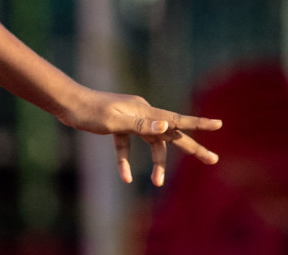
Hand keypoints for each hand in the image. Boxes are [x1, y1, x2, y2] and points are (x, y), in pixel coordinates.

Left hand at [59, 89, 222, 186]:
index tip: (219, 124)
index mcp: (146, 110)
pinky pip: (127, 145)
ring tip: (158, 183)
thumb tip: (166, 127)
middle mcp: (142, 112)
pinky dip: (126, 160)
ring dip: (156, 163)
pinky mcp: (117, 125)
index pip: (177, 120)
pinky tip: (124, 178)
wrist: (68, 103)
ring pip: (151, 142)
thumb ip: (141, 125)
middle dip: (191, 148)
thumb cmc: (91, 111)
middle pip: (171, 134)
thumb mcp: (116, 121)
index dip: (199, 125)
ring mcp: (130, 118)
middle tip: (213, 160)